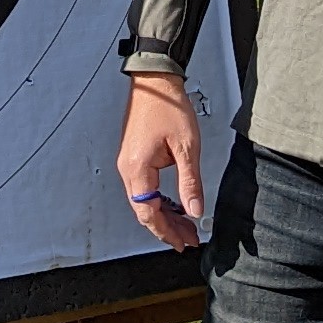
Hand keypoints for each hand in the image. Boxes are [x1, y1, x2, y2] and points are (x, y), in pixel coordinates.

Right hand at [117, 72, 204, 249]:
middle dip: (167, 228)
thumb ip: (190, 182)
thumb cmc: (167, 106)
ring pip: (144, 201)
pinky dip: (159, 200)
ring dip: (164, 214)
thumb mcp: (186, 147)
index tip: (183, 242)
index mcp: (137, 169)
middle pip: (144, 210)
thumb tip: (195, 209)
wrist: (155, 80)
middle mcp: (128, 168)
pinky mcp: (134, 157)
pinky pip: (144, 188)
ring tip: (185, 225)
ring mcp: (128, 162)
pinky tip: (175, 204)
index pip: (149, 212)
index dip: (167, 232)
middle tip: (188, 238)